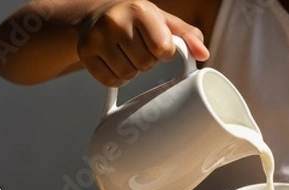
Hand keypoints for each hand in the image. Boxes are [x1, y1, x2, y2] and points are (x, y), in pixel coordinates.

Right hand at [77, 0, 208, 85]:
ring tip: (128, 53)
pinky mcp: (84, 52)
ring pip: (127, 74)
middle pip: (145, 64)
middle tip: (140, 46)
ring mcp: (96, 37)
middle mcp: (115, 21)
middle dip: (148, 60)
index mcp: (140, 10)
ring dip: (133, 70)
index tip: (158, 43)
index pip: (163, 49)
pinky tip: (115, 61)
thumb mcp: (165, 22)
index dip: (164, 52)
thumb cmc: (139, 20)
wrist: (98, 14)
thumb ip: (189, 36)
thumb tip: (203, 54)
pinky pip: (110, 80)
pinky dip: (117, 78)